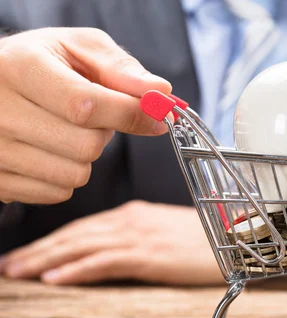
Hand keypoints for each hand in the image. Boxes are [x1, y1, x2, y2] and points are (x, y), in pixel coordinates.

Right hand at [0, 28, 172, 204]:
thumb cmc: (44, 63)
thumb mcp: (79, 48)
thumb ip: (121, 68)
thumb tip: (161, 92)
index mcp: (20, 67)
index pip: (86, 105)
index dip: (131, 113)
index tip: (158, 115)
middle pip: (86, 146)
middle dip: (104, 133)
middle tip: (91, 116)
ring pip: (75, 174)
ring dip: (86, 157)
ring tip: (67, 130)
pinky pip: (57, 193)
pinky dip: (66, 175)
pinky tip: (51, 150)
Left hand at [1, 201, 222, 285]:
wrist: (236, 239)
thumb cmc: (205, 237)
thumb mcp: (166, 231)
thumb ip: (137, 235)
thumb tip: (112, 250)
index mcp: (134, 213)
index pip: (83, 226)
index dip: (51, 239)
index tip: (27, 252)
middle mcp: (131, 220)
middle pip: (75, 234)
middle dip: (38, 250)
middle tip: (10, 264)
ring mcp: (139, 236)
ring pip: (81, 246)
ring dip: (46, 260)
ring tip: (19, 272)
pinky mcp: (149, 255)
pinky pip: (104, 261)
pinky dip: (76, 269)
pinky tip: (55, 278)